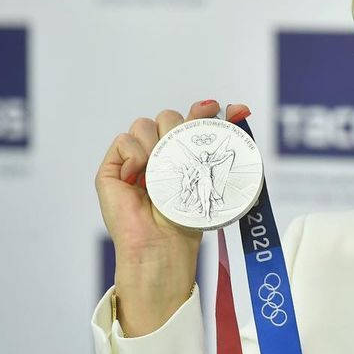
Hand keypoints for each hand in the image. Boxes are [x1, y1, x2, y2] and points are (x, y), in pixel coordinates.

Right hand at [94, 99, 250, 334]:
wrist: (164, 245)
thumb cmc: (188, 217)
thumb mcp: (209, 174)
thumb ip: (219, 142)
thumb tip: (241, 110)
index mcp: (182, 155)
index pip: (191, 118)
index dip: (204, 110)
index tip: (217, 108)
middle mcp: (158, 154)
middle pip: (167, 116)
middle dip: (180, 130)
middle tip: (186, 156)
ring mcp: (134, 161)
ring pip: (144, 124)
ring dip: (157, 143)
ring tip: (164, 172)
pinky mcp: (112, 170)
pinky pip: (123, 140)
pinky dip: (135, 154)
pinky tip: (141, 176)